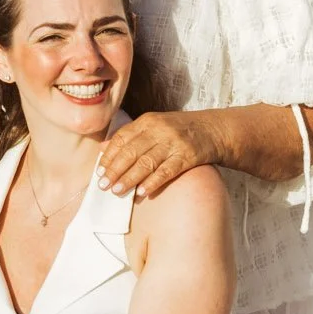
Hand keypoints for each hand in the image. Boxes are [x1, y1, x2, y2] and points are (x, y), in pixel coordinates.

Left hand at [97, 108, 216, 197]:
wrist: (214, 130)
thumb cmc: (178, 130)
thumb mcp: (153, 127)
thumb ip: (129, 137)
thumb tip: (102, 149)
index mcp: (147, 121)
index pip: (122, 138)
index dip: (109, 156)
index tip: (99, 171)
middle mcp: (159, 130)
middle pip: (131, 151)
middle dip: (115, 170)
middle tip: (103, 185)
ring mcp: (174, 143)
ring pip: (146, 162)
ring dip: (129, 178)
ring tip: (117, 191)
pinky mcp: (188, 156)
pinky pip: (167, 171)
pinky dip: (153, 182)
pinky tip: (141, 192)